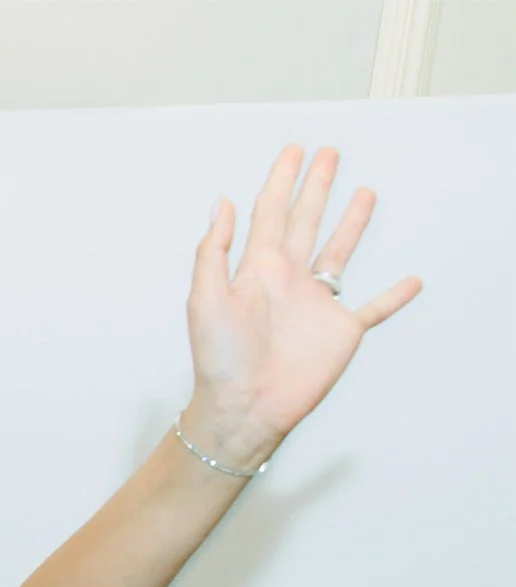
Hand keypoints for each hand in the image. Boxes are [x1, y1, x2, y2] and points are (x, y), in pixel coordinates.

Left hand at [182, 145, 421, 467]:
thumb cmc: (219, 359)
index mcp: (256, 269)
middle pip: (305, 221)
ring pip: (338, 253)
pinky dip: (392, 296)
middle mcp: (288, 280)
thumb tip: (223, 202)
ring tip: (365, 193)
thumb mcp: (205, 298)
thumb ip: (215, 250)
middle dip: (316, 188)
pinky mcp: (339, 331)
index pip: (270, 213)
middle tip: (329, 154)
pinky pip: (372, 309)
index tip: (293, 151)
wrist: (243, 407)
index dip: (281, 180)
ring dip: (351, 223)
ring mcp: (315, 304)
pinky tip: (410, 281)